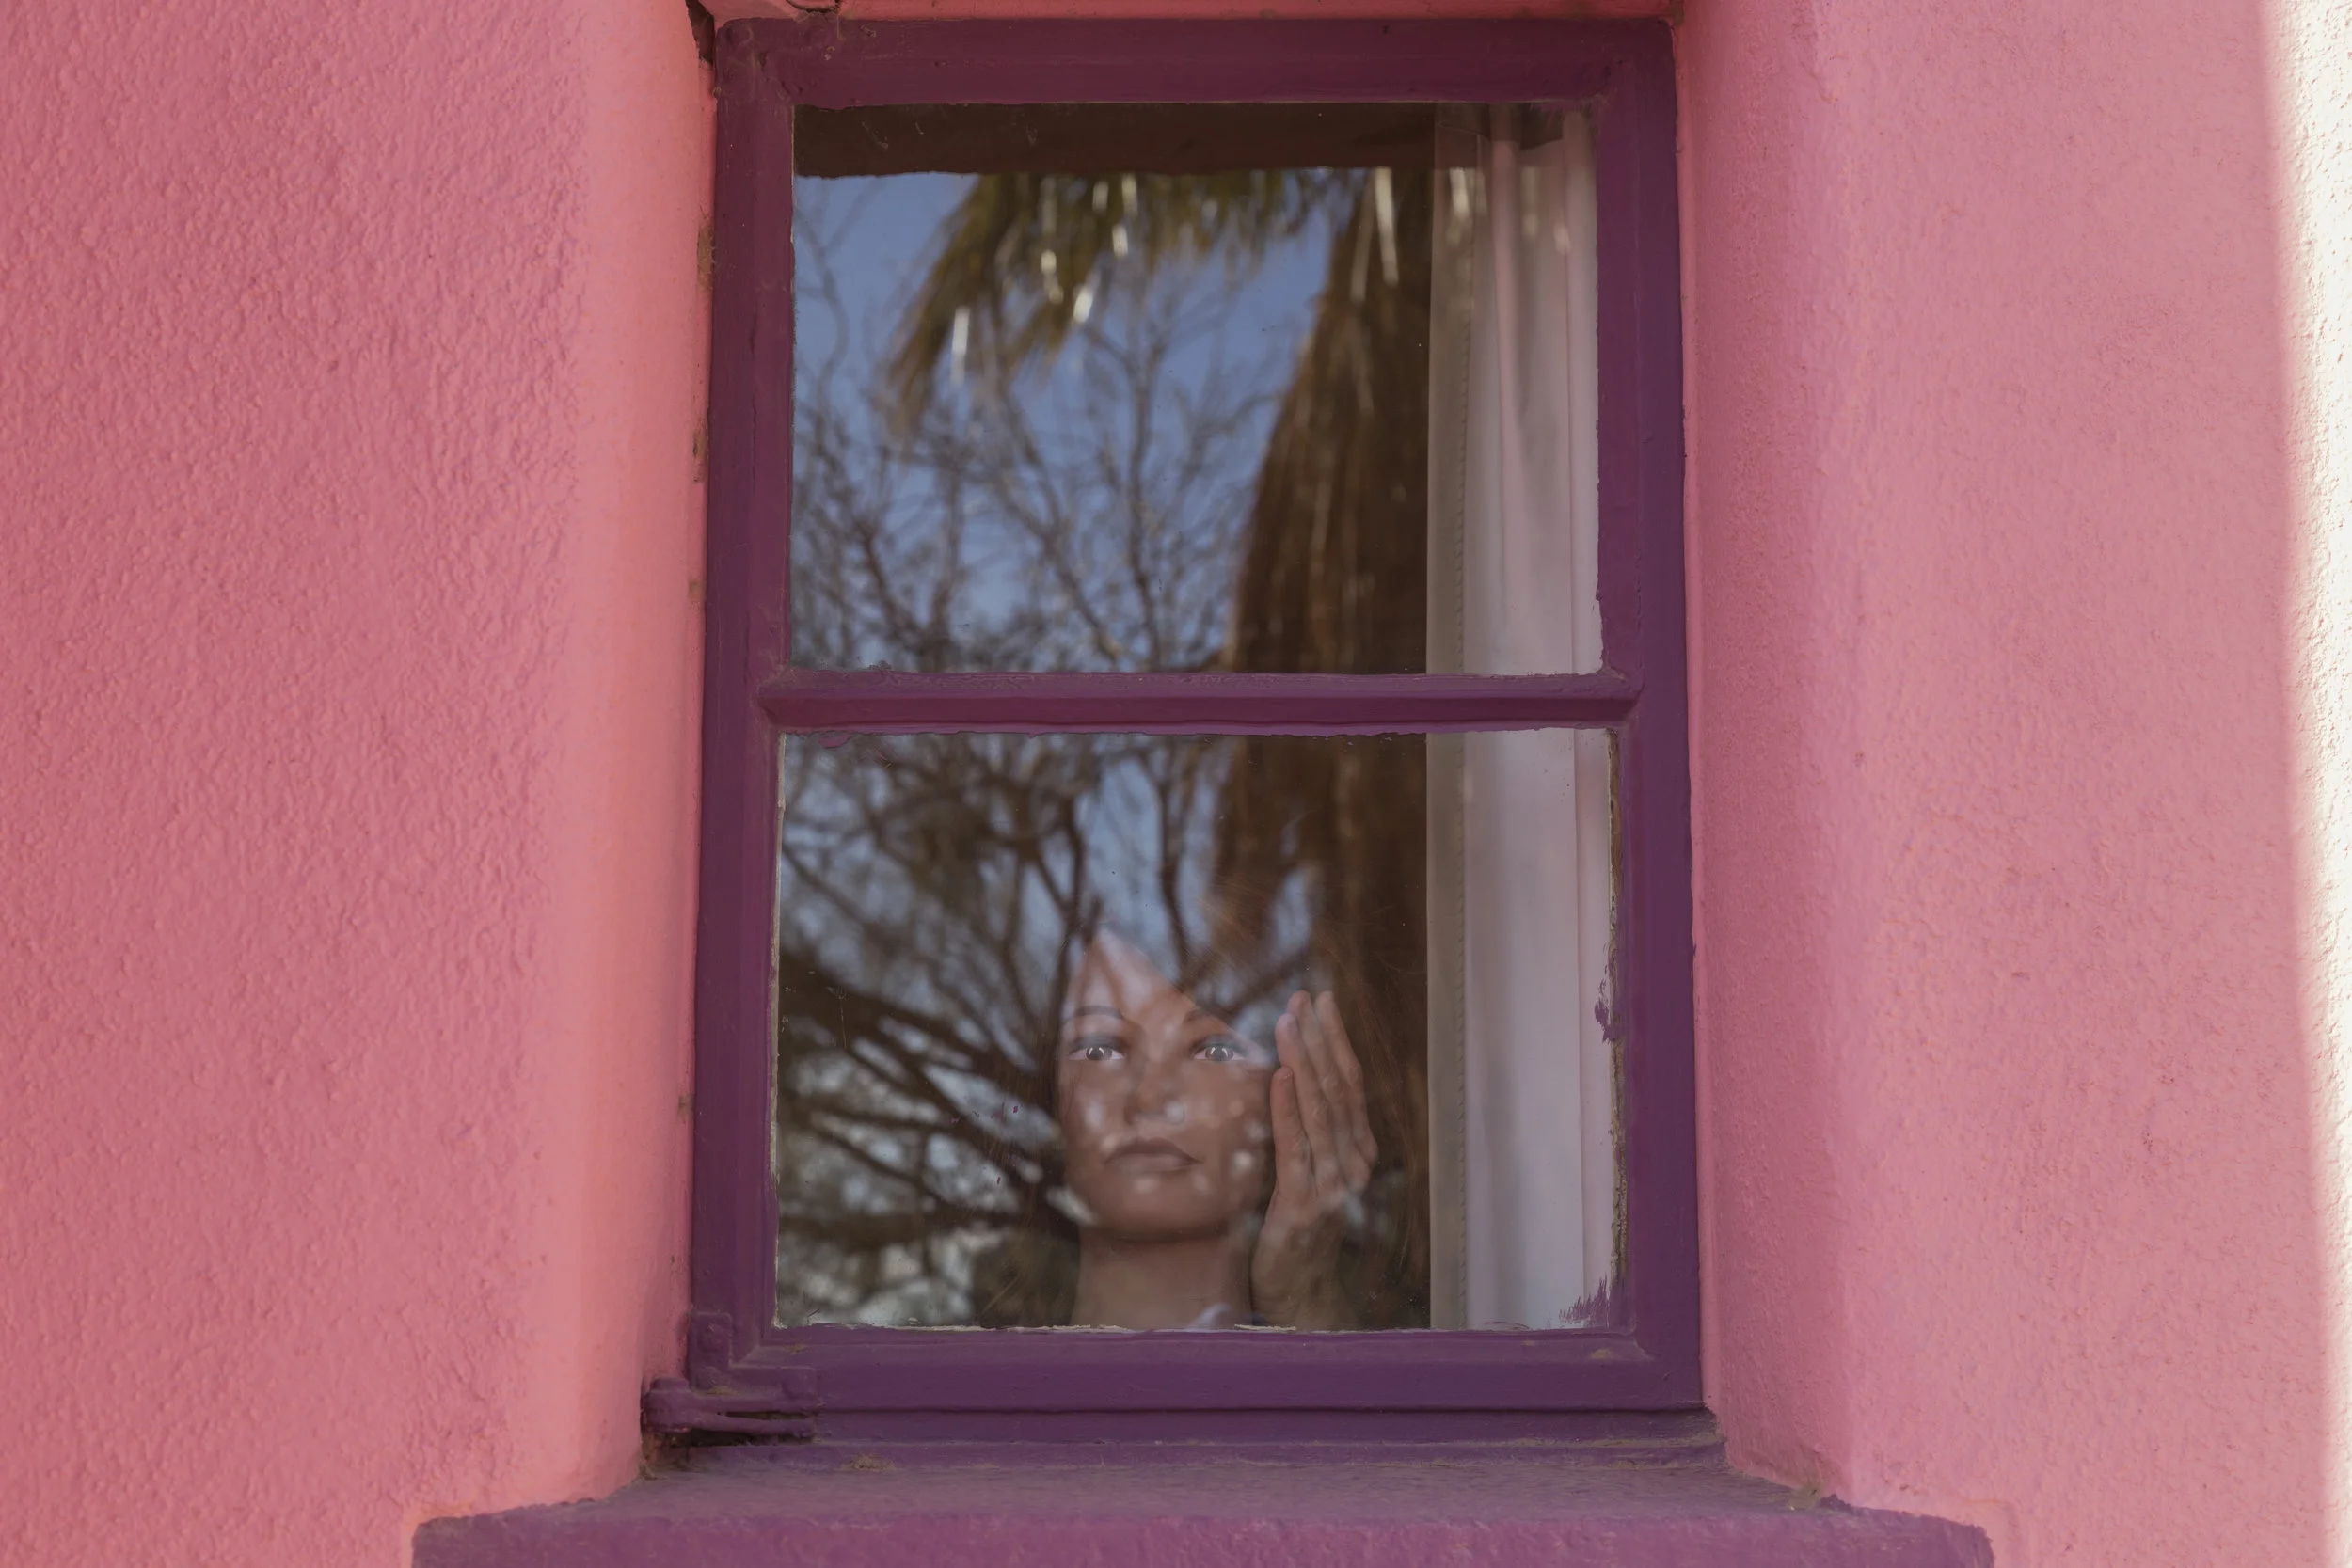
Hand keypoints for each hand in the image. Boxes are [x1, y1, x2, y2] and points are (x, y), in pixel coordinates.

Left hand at [1251, 990, 1376, 1328]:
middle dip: (1320, 1039)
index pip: (1349, 1084)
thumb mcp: (1310, 1175)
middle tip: (1304, 997)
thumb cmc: (1299, 1232)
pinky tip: (1279, 1077)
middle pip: (1338, 1089)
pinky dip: (1288, 1108)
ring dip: (1303, 1062)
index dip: (1336, 1040)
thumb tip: (1293, 1079)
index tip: (1321, 1000)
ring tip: (1289, 1024)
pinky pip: (1296, 1147)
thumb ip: (1311, 1135)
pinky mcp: (1303, 1204)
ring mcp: (1332, 1184)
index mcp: (1356, 1153)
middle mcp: (1351, 1164)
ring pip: (1320, 1110)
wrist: (1300, 1294)